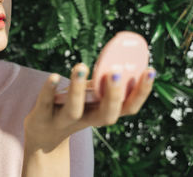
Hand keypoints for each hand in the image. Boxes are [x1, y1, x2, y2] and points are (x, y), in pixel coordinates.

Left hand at [22, 63, 154, 176]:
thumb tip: (119, 58)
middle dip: (112, 95)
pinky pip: (46, 103)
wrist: (43, 134)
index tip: (150, 70)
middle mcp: (86, 120)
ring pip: (74, 110)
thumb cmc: (71, 110)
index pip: (127, 108)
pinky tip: (54, 76)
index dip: (141, 93)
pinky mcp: (42, 117)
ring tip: (81, 66)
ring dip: (78, 89)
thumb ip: (100, 85)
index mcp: (101, 114)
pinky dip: (49, 90)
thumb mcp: (89, 99)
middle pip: (105, 115)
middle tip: (116, 72)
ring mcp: (63, 120)